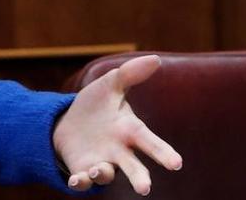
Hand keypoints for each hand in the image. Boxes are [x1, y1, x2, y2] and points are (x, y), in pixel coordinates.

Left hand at [53, 55, 182, 194]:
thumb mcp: (109, 86)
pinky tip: (75, 180)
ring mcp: (101, 163)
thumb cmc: (97, 106)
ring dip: (103, 173)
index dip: (163, 153)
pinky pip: (82, 181)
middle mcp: (119, 152)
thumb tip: (155, 59)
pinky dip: (80, 182)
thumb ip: (129, 75)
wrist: (69, 123)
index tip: (176, 164)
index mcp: (129, 131)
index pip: (149, 142)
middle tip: (144, 189)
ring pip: (106, 175)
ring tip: (98, 169)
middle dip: (139, 178)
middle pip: (134, 167)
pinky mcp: (81, 171)